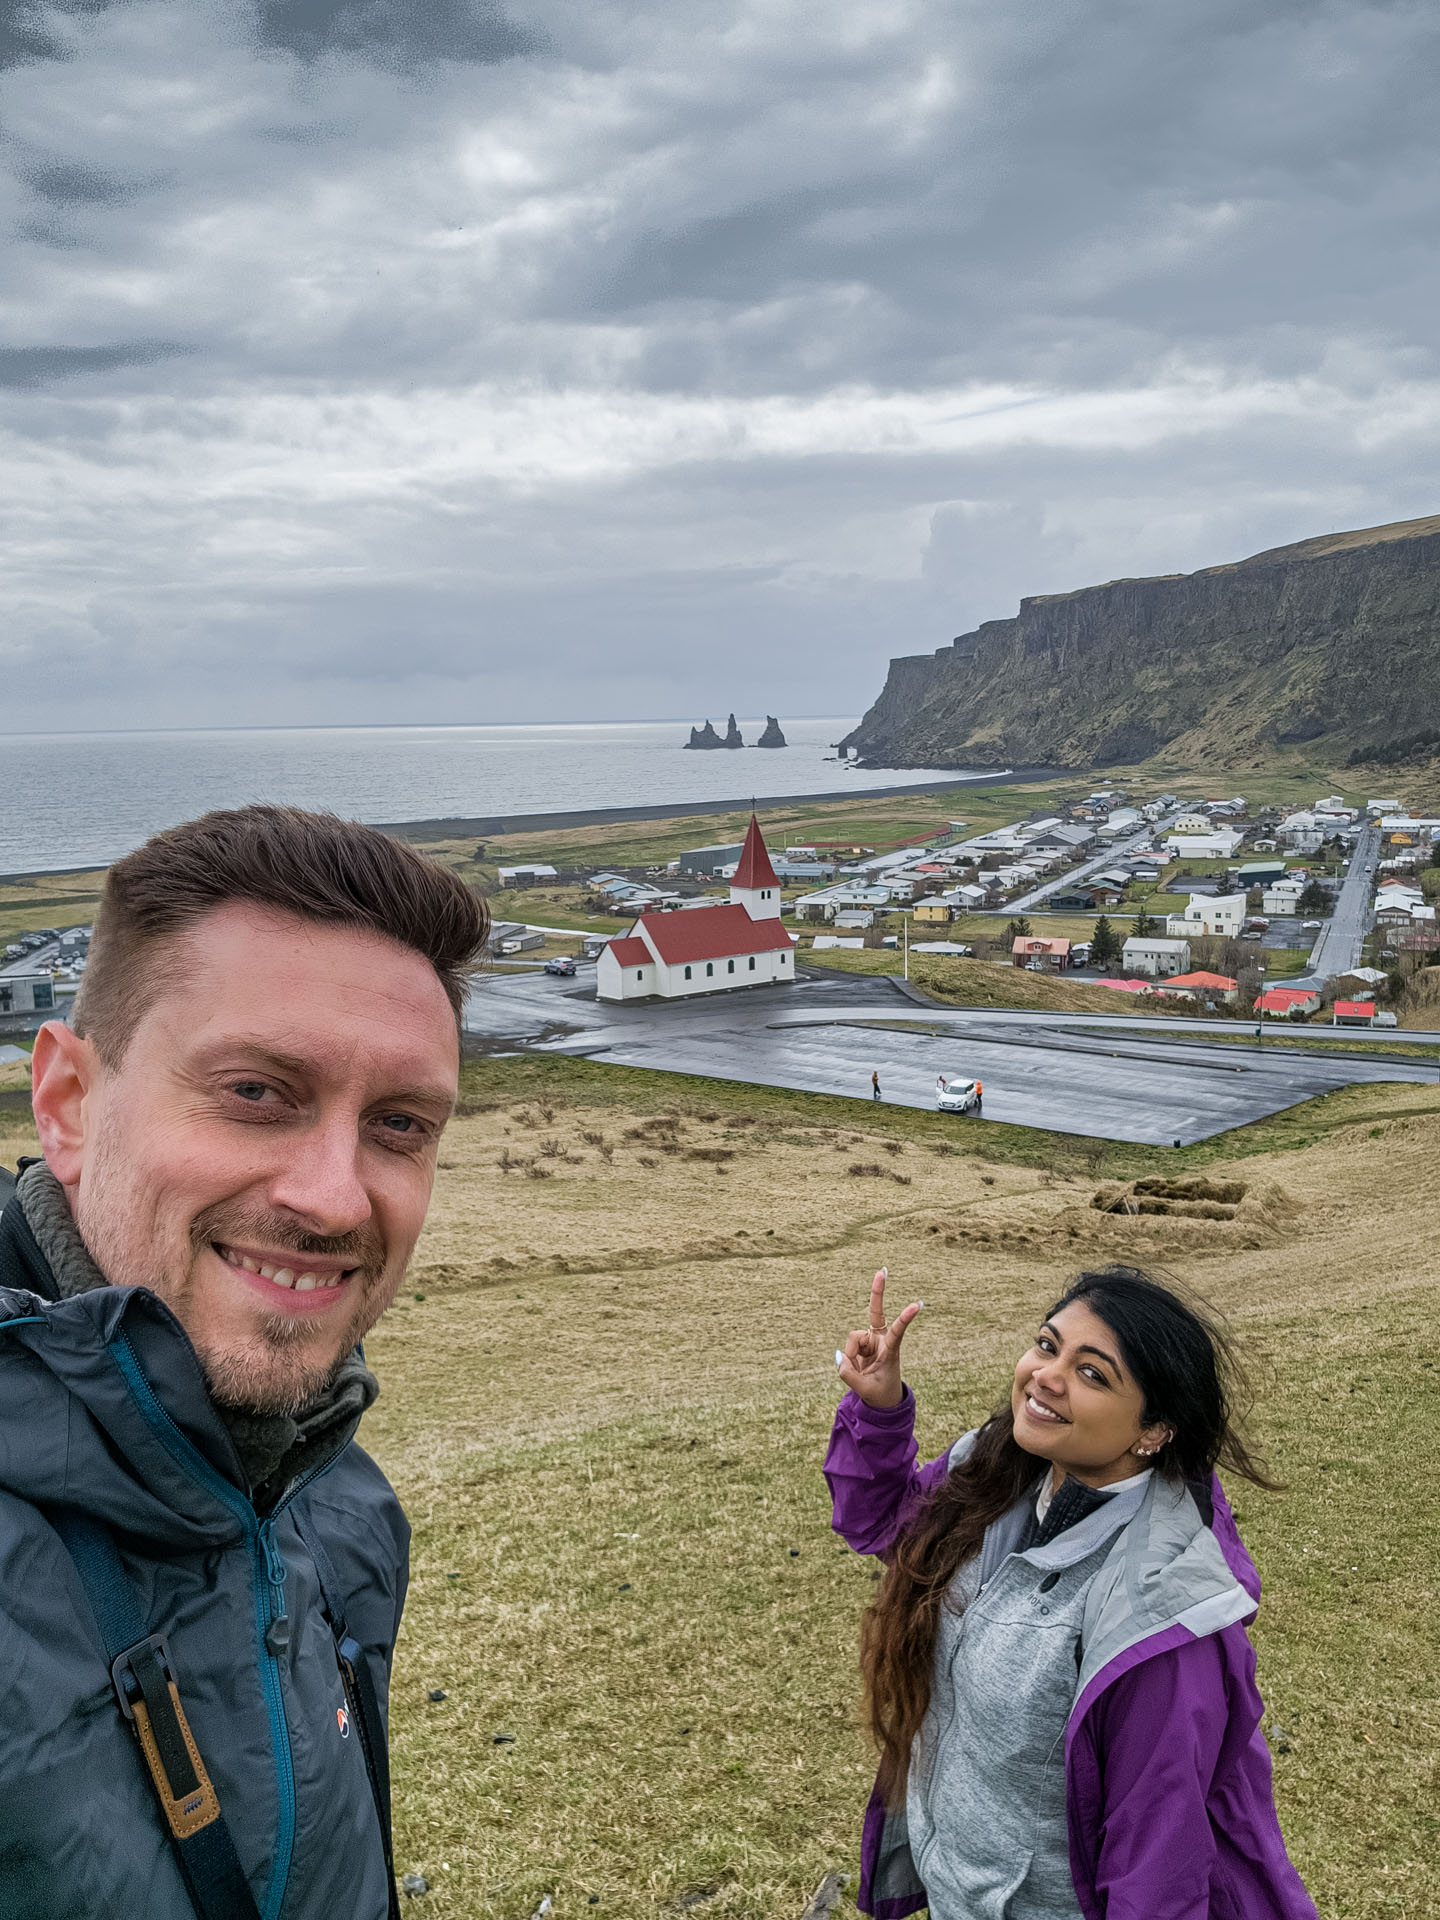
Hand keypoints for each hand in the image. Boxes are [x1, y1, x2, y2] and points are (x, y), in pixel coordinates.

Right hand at [836, 1268, 922, 1408]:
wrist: (883, 1397)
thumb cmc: (880, 1392)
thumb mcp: (864, 1389)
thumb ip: (848, 1373)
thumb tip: (840, 1355)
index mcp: (891, 1351)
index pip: (898, 1332)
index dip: (905, 1319)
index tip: (917, 1304)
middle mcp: (882, 1340)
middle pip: (876, 1313)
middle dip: (878, 1292)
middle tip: (882, 1270)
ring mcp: (872, 1340)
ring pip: (853, 1339)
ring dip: (851, 1357)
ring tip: (860, 1372)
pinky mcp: (863, 1343)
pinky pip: (848, 1346)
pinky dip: (849, 1359)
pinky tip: (857, 1368)